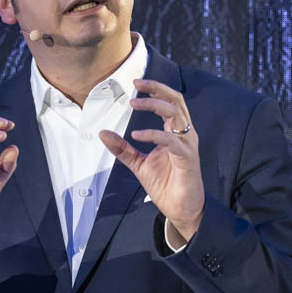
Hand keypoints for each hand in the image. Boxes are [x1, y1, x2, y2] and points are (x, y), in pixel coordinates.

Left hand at [100, 79, 203, 241]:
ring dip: (154, 105)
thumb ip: (123, 148)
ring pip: (176, 114)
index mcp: (175, 132)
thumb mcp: (138, 163)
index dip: (154, 89)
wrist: (181, 208)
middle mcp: (184, 134)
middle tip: (137, 84)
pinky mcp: (187, 158)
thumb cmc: (166, 184)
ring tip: (134, 103)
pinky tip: (136, 134)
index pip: (169, 102)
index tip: (136, 83)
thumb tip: (104, 133)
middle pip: (175, 100)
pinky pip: (172, 140)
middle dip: (156, 88)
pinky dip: (153, 134)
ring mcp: (187, 145)